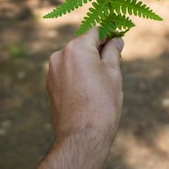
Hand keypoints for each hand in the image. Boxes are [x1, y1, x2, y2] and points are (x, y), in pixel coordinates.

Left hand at [47, 27, 123, 145]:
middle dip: (97, 51)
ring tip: (101, 84)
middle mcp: (60, 55)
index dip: (109, 35)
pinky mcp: (50, 85)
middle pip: (83, 45)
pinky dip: (77, 76)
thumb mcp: (113, 73)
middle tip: (113, 66)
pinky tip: (88, 92)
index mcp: (76, 48)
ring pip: (74, 59)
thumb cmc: (101, 104)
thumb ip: (113, 51)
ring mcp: (52, 71)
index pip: (95, 31)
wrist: (82, 137)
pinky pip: (67, 72)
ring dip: (87, 64)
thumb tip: (115, 40)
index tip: (118, 42)